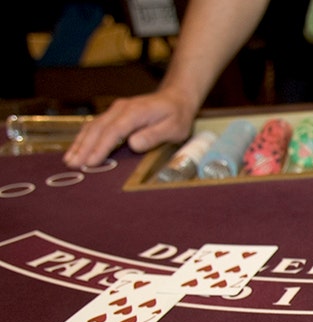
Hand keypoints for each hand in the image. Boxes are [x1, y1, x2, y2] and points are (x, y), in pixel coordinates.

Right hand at [64, 89, 198, 167]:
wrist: (175, 98)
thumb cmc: (176, 116)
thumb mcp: (174, 128)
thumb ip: (154, 135)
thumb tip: (133, 144)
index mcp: (135, 112)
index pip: (113, 131)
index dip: (101, 147)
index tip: (91, 161)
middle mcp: (121, 109)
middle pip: (98, 129)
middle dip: (84, 147)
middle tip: (72, 164)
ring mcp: (115, 110)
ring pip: (93, 126)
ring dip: (80, 143)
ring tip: (69, 160)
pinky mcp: (113, 114)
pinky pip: (96, 126)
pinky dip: (85, 138)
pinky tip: (77, 149)